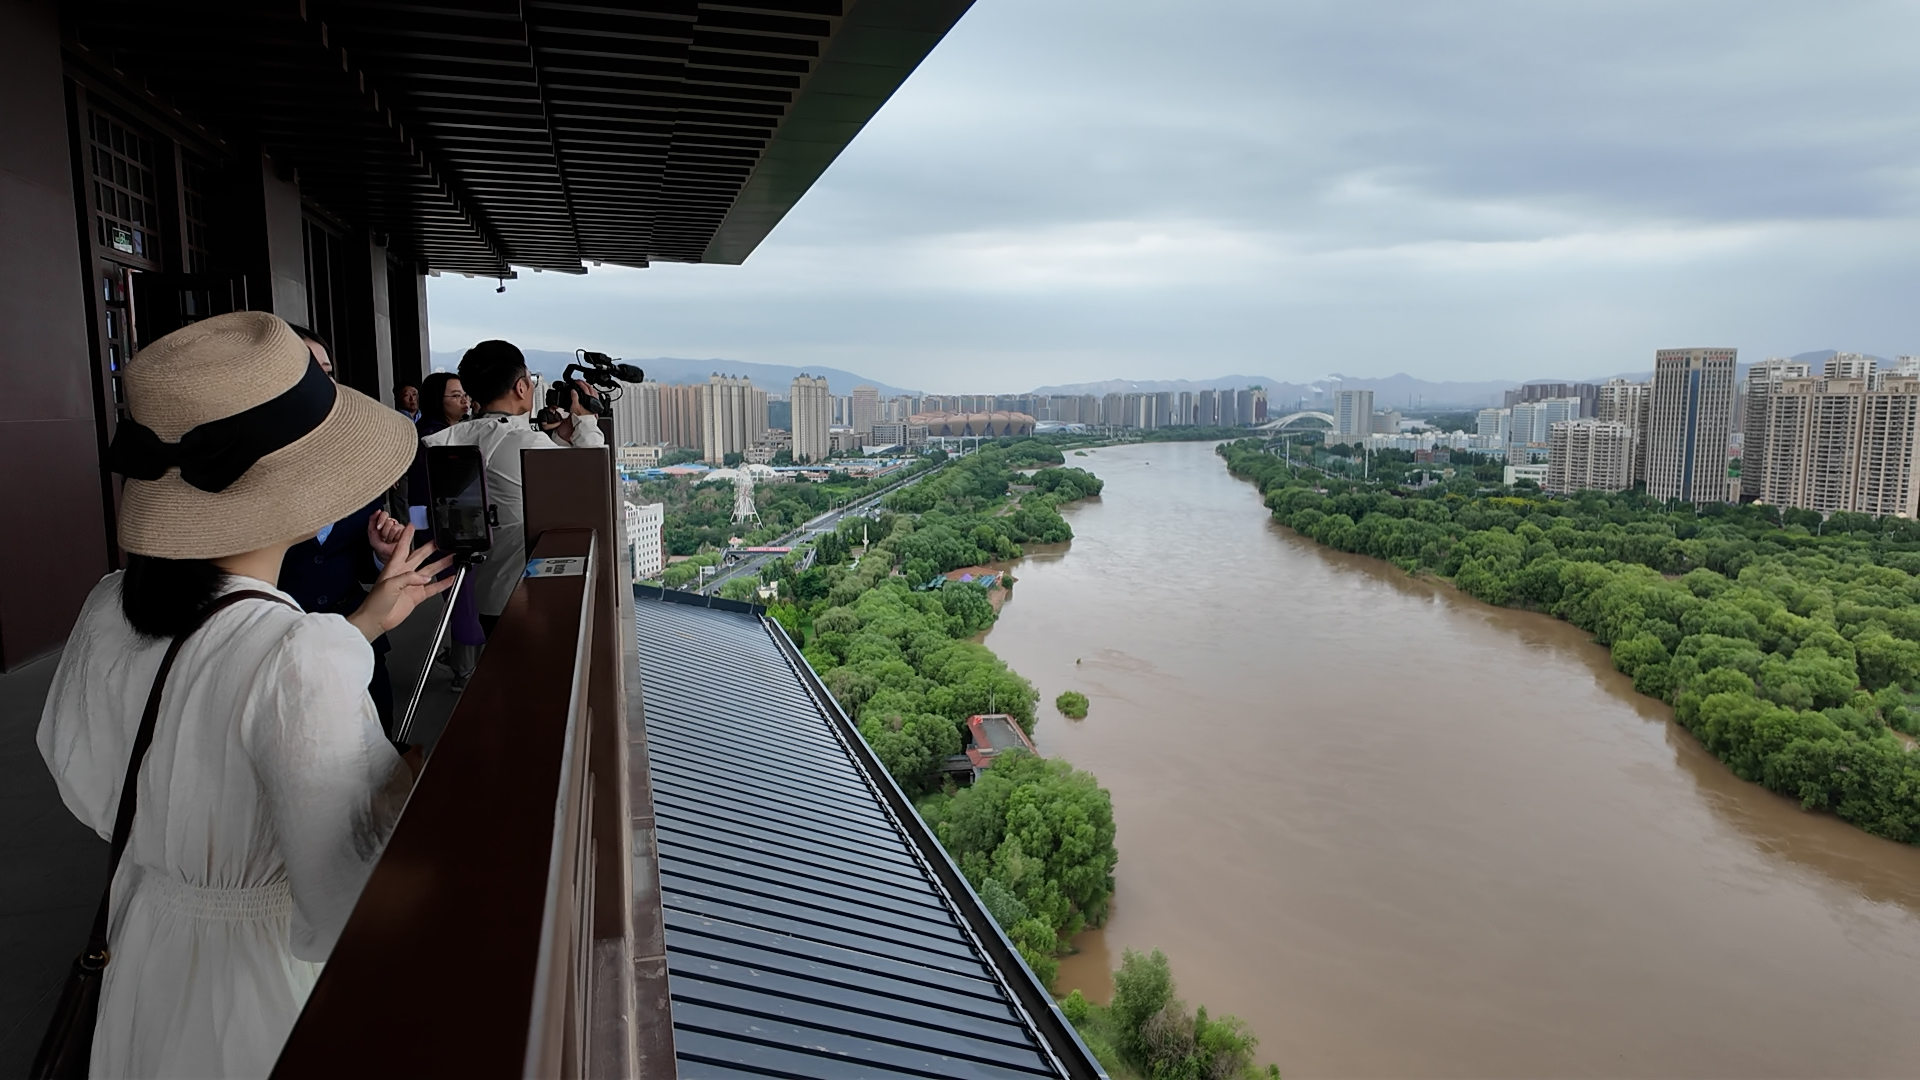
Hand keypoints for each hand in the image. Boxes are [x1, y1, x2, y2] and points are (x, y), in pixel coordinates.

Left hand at [347, 525, 454, 641]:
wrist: (375, 620)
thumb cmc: (375, 602)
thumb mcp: (390, 584)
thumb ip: (409, 577)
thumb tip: (425, 576)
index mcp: (394, 567)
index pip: (402, 547)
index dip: (407, 536)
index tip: (412, 525)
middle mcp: (404, 573)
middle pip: (420, 556)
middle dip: (431, 548)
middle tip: (442, 541)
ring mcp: (411, 584)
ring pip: (430, 570)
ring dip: (441, 564)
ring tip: (452, 557)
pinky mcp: (417, 596)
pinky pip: (433, 587)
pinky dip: (443, 583)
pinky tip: (451, 578)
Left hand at [366, 510, 405, 564]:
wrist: (384, 554)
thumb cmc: (378, 544)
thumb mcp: (371, 532)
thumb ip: (372, 519)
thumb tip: (377, 511)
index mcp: (384, 521)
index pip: (384, 514)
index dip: (381, 520)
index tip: (378, 527)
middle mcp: (392, 524)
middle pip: (389, 521)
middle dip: (384, 531)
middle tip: (383, 537)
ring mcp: (399, 528)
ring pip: (395, 527)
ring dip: (389, 536)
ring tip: (389, 540)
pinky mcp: (405, 533)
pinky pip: (401, 532)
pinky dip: (395, 538)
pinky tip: (394, 541)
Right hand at [569, 379, 599, 416]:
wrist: (585, 424)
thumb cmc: (581, 418)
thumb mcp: (574, 406)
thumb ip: (574, 397)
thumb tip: (573, 391)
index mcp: (589, 398)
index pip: (585, 387)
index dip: (580, 383)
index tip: (576, 381)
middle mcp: (594, 400)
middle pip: (591, 388)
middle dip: (585, 383)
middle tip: (580, 381)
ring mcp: (596, 403)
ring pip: (594, 392)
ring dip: (590, 387)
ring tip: (585, 386)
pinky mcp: (596, 406)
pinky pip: (596, 397)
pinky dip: (593, 393)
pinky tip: (591, 394)